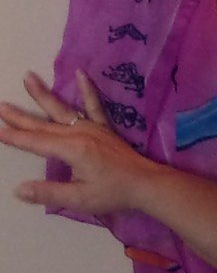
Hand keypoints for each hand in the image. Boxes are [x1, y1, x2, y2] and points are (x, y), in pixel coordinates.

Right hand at [0, 70, 156, 214]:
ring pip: (63, 109)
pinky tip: (81, 73)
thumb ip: (48, 193)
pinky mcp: (104, 128)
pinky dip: (87, 89)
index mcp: (71, 150)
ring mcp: (93, 128)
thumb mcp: (79, 199)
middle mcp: (79, 134)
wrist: (146, 184)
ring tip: (28, 77)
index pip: (36, 143)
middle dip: (20, 116)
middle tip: (0, 106)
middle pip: (43, 124)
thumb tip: (18, 190)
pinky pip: (95, 105)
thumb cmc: (113, 193)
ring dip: (44, 94)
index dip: (15, 138)